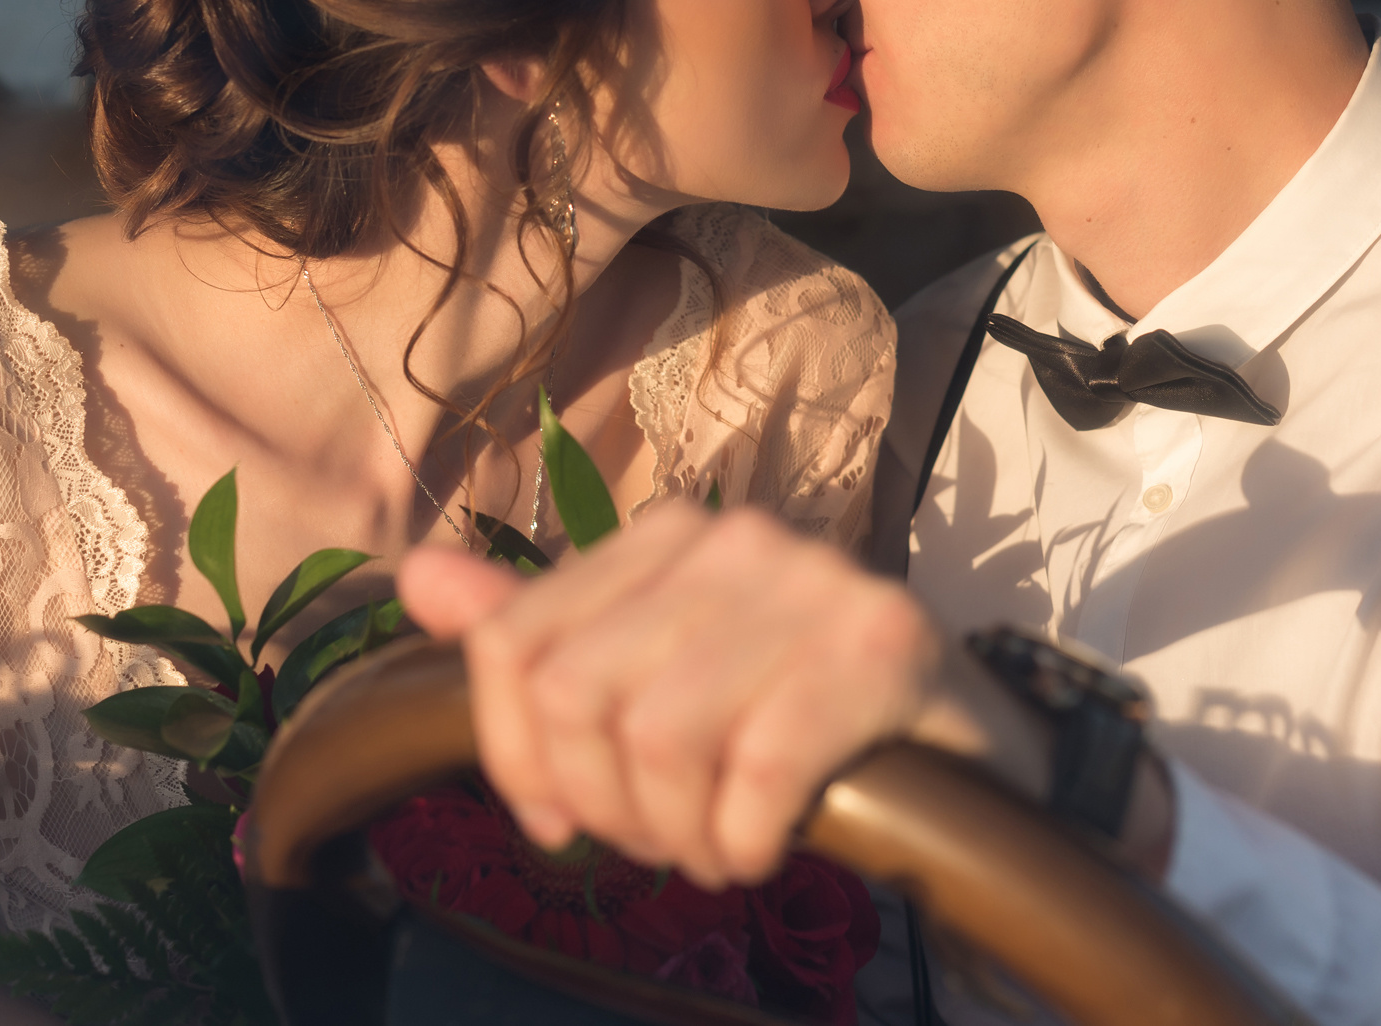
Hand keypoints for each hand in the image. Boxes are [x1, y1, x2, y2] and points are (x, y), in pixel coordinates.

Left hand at [398, 503, 943, 887]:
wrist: (965, 735)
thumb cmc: (794, 710)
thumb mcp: (661, 669)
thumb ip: (540, 630)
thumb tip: (415, 577)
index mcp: (667, 532)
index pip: (517, 643)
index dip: (516, 757)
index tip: (562, 819)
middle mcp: (734, 537)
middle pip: (577, 696)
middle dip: (605, 805)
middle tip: (660, 841)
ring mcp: (812, 584)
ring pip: (659, 737)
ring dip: (677, 834)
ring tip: (715, 847)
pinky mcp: (879, 646)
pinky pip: (755, 771)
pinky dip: (743, 839)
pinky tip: (763, 847)